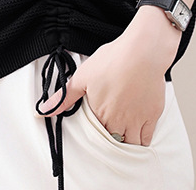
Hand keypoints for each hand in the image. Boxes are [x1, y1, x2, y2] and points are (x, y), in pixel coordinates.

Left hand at [37, 6, 181, 145]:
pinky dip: (142, 139)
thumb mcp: (83, 75)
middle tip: (110, 128)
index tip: (96, 124)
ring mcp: (136, 121)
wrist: (142, 52)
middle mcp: (117, 121)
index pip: (94, 134)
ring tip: (122, 131)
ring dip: (125, 141)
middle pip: (112, 141)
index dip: (94, 130)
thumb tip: (43, 111)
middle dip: (109, 138)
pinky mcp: (153, 116)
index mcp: (99, 113)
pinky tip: (138, 131)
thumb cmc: (113, 59)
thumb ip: (64, 97)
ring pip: (130, 144)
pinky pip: (146, 139)